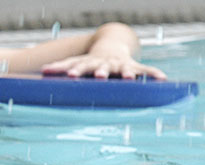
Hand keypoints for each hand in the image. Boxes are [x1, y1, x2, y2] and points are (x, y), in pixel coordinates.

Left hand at [41, 54, 166, 79]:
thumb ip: (59, 68)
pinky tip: (163, 79)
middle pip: (102, 67)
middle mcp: (105, 63)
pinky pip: (146, 70)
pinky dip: (154, 74)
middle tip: (99, 77)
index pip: (80, 66)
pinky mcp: (134, 65)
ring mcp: (120, 64)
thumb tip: (42, 71)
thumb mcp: (75, 62)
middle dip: (101, 72)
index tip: (71, 77)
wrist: (110, 46)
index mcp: (89, 63)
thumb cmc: (88, 61)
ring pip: (124, 69)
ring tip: (129, 78)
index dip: (76, 71)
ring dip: (127, 73)